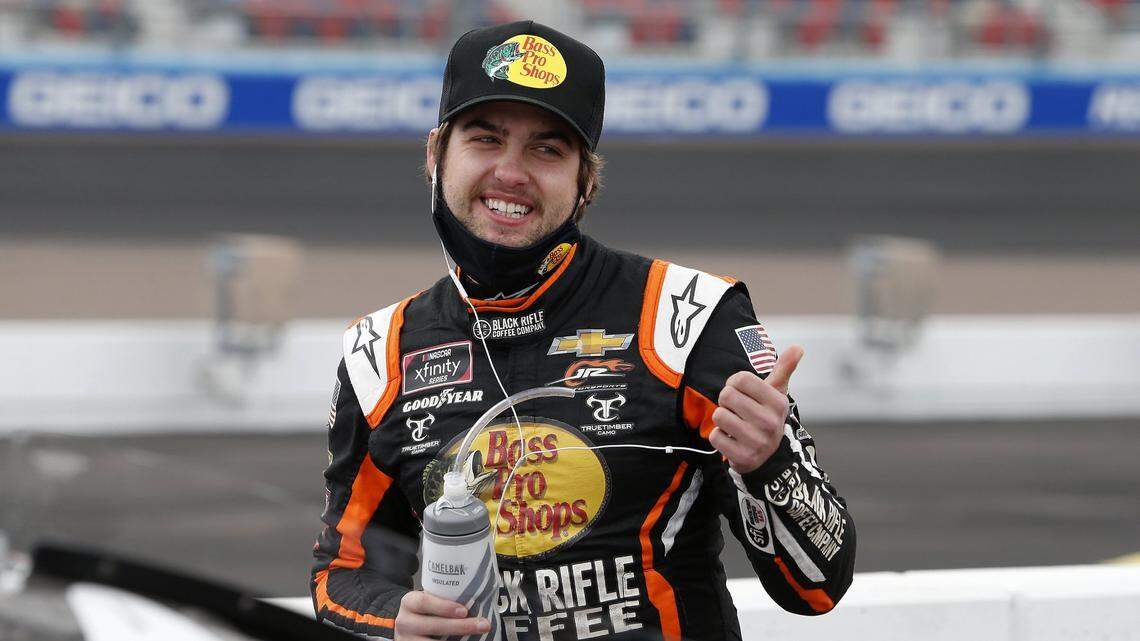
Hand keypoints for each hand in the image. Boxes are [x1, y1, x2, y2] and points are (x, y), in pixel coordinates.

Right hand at [394, 591, 490, 639]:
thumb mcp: (427, 599)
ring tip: (475, 637)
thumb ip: (443, 599)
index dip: (444, 607)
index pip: (424, 602)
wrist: (405, 624)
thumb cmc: (423, 609)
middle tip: (483, 625)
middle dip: (461, 626)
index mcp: (409, 602)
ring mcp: (406, 639)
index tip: (465, 611)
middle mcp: (405, 622)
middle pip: (433, 626)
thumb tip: (477, 600)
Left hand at [709, 345, 803, 473]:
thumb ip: (784, 369)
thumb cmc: (766, 417)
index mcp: (778, 402)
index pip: (740, 379)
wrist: (767, 457)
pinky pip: (715, 437)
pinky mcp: (743, 457)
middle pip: (726, 395)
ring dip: (722, 420)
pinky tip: (732, 439)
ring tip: (735, 425)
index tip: (741, 393)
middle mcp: (770, 422)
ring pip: (718, 415)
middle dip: (726, 402)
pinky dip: (719, 437)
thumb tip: (798, 347)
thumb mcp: (776, 394)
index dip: (734, 384)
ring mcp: (757, 441)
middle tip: (737, 411)